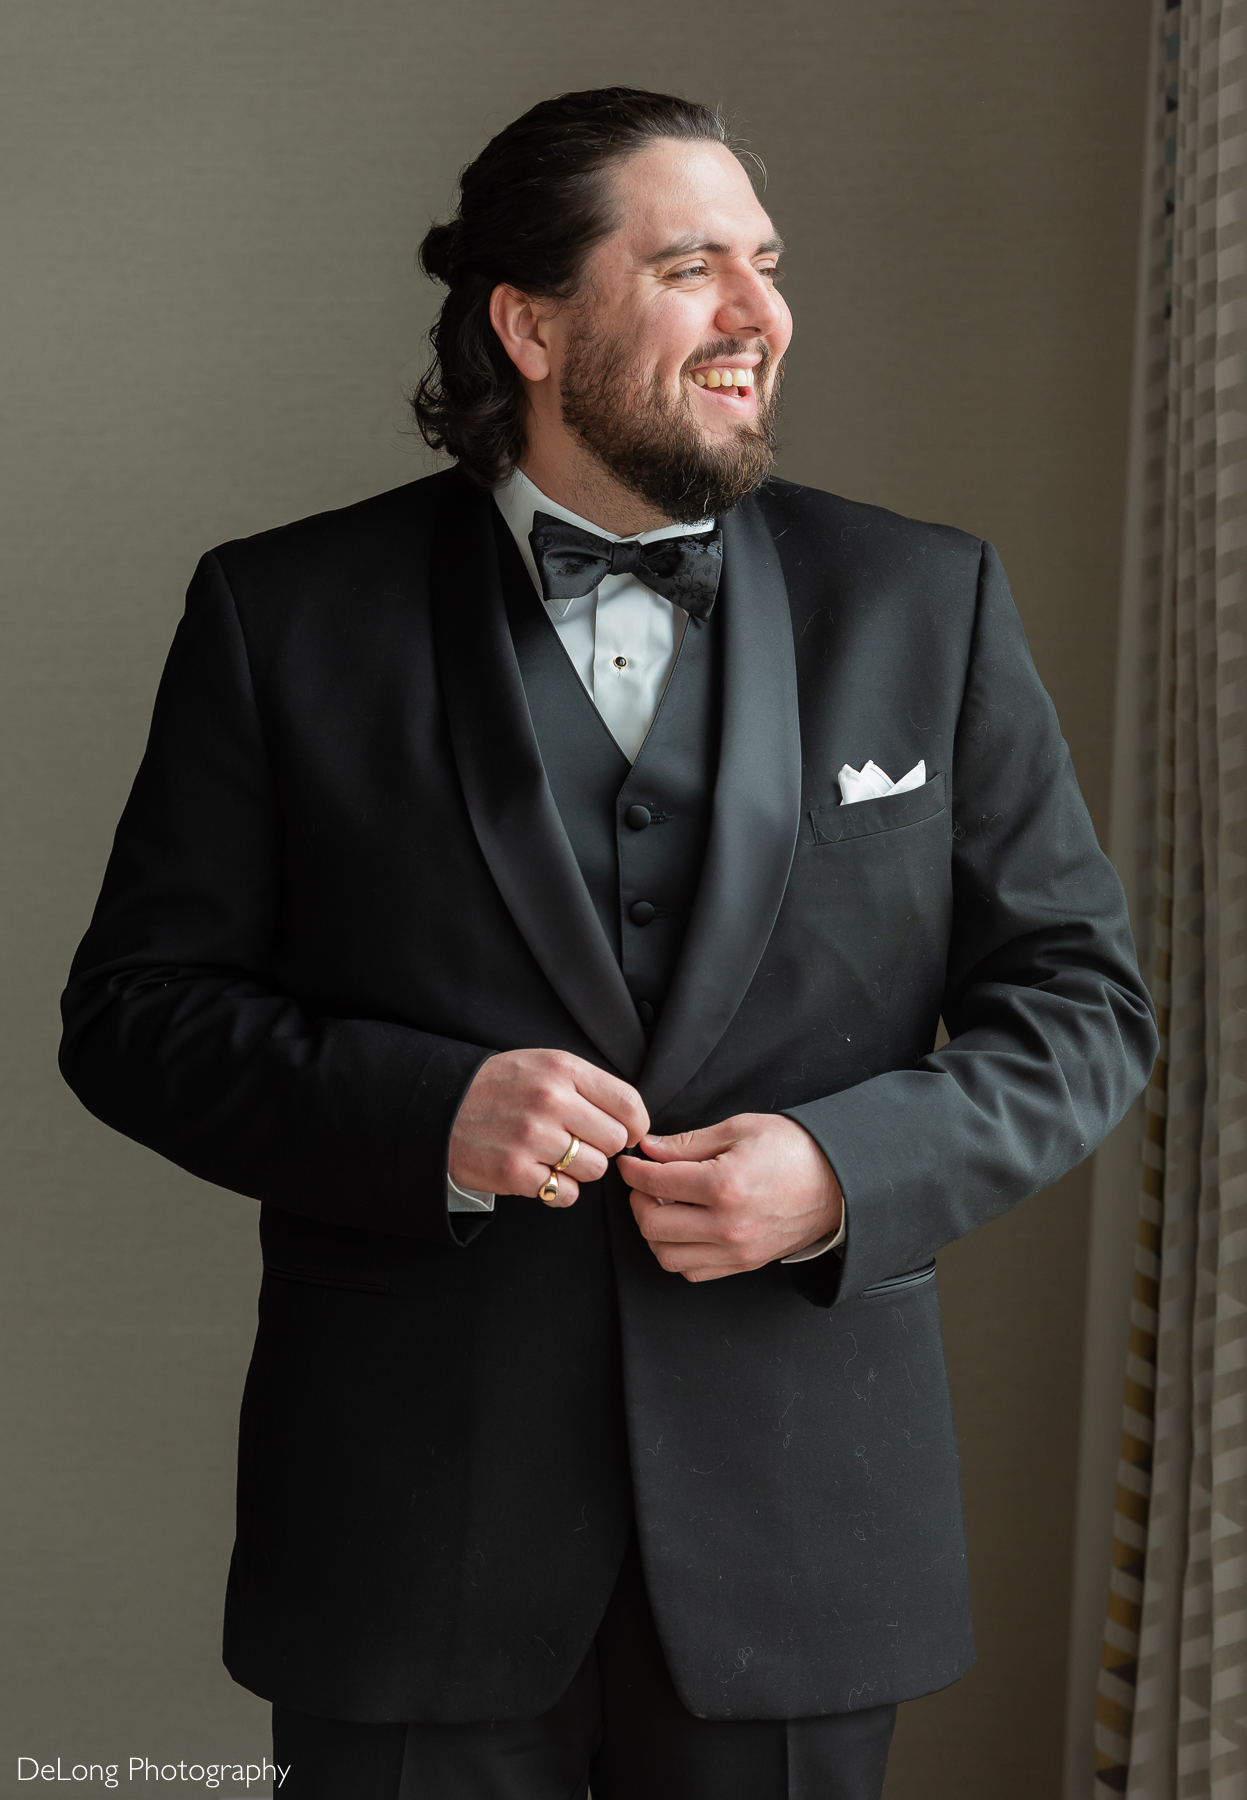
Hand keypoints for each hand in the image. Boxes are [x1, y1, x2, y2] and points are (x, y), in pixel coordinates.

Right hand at [449, 1049, 648, 1206]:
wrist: (442, 1106)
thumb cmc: (501, 1087)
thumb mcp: (543, 1065)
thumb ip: (588, 1085)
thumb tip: (634, 1119)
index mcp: (561, 1069)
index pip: (628, 1103)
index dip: (636, 1124)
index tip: (629, 1132)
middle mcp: (549, 1101)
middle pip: (615, 1140)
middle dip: (603, 1146)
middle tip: (580, 1141)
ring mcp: (531, 1137)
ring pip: (594, 1169)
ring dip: (581, 1169)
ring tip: (556, 1155)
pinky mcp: (515, 1171)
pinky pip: (566, 1194)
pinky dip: (559, 1190)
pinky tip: (542, 1173)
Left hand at [617, 1114, 842, 1280]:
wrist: (838, 1181)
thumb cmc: (794, 1149)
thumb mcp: (739, 1129)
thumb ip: (687, 1143)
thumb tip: (649, 1150)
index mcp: (724, 1185)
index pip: (655, 1183)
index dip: (633, 1171)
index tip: (630, 1162)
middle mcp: (727, 1225)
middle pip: (652, 1224)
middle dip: (638, 1201)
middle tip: (644, 1183)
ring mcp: (736, 1251)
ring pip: (667, 1255)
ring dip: (654, 1231)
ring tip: (662, 1207)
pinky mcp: (744, 1264)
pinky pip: (693, 1271)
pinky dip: (677, 1253)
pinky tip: (683, 1228)